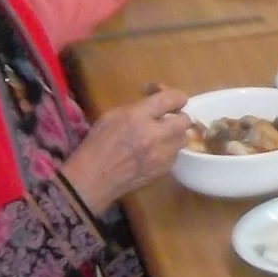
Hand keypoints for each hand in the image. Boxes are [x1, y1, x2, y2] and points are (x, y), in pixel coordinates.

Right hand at [60, 87, 191, 215]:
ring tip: (160, 135)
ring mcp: (161, 155)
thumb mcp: (112, 115)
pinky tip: (154, 151)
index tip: (169, 99)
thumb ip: (139, 107)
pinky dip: (168, 150)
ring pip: (183, 138)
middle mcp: (155, 135)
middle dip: (177, 116)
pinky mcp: (163, 170)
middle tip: (165, 118)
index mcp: (139, 117)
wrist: (92, 180)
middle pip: (185, 120)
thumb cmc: (97, 144)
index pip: (172, 98)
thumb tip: (156, 99)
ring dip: (174, 134)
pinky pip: (175, 154)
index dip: (175, 96)